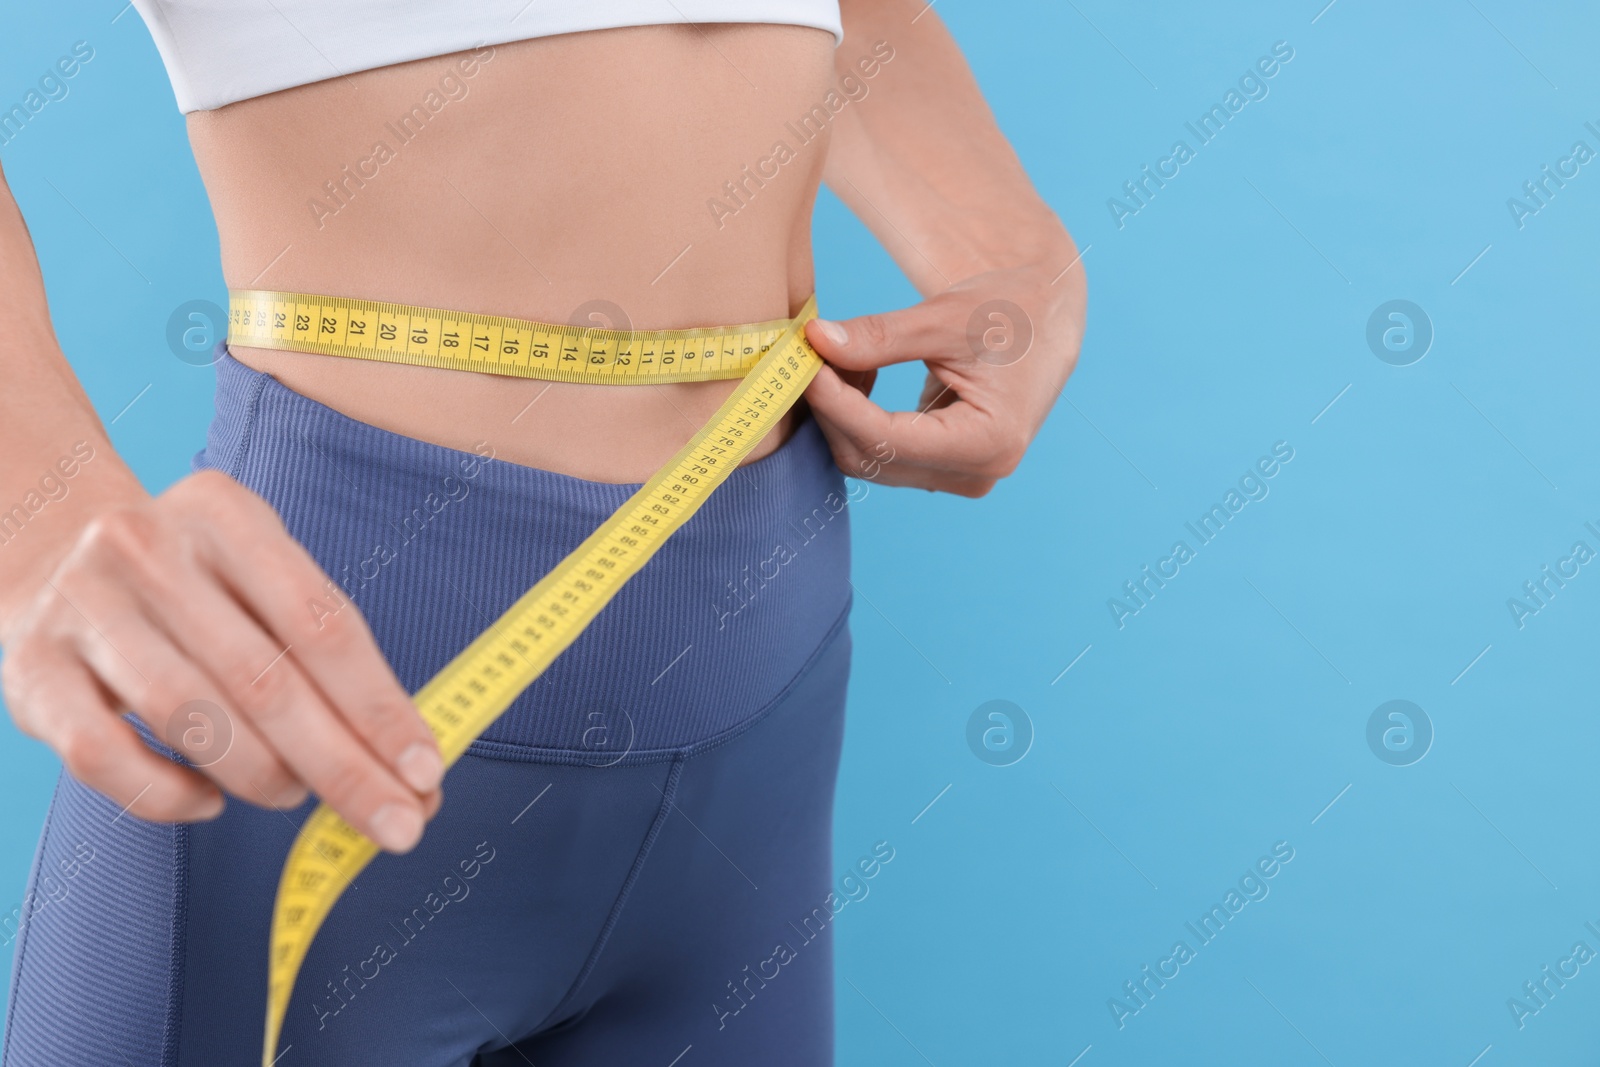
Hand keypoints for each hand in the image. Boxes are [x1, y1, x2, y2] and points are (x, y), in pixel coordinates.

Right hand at [0, 469, 442, 852]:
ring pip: (191, 719)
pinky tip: (212, 799)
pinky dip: (171, 795)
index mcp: (226, 516)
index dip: (379, 706)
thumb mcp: (259, 572)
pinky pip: (106, 758)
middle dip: (343, 766)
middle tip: (397, 823)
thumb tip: (409, 760)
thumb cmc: (192, 579)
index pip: (323, 623)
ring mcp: (82, 610)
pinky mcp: (32, 673)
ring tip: (296, 792)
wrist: (47, 549)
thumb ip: (328, 653)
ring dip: (263, 776)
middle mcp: (148, 551)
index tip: (426, 769)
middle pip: (265, 681)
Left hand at [802, 257, 1086, 495]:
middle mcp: (976, 473)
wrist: (1044, 318)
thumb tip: (816, 341)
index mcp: (989, 442)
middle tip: (812, 353)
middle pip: (872, 457)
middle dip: (832, 408)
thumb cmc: (1008, 310)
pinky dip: (858, 417)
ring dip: (842, 413)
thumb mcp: (943, 316)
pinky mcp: (944, 469)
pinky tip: (862, 374)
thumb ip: (879, 336)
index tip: (805, 364)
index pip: (886, 438)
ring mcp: (960, 478)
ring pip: (870, 460)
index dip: (836, 403)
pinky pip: (881, 454)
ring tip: (843, 357)